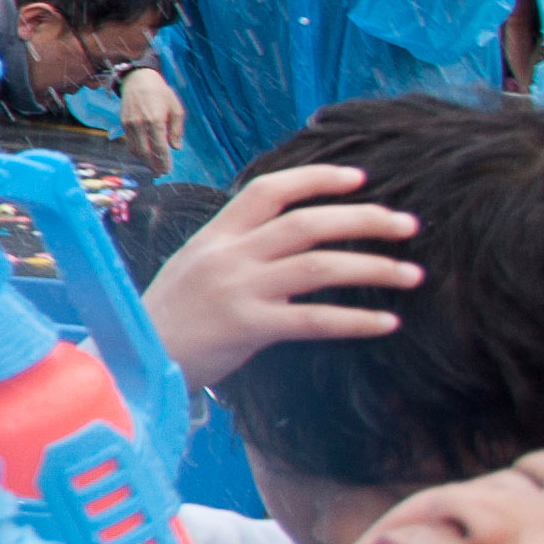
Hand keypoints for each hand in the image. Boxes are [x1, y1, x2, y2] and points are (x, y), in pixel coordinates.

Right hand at [116, 64, 185, 174]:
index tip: (167, 170)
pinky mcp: (124, 124)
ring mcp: (130, 125)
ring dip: (144, 161)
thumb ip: (176, 129)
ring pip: (136, 150)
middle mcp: (141, 124)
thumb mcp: (175, 108)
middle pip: (146, 152)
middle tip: (160, 172)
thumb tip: (176, 147)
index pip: (159, 147)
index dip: (163, 161)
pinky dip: (137, 152)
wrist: (138, 80)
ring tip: (152, 167)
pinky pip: (129, 143)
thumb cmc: (161, 93)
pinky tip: (144, 156)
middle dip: (153, 165)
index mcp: (156, 120)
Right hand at [137, 163, 419, 390]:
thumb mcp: (193, 270)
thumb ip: (235, 251)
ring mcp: (237, 290)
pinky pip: (314, 320)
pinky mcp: (247, 328)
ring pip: (320, 266)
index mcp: (215, 236)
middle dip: (366, 219)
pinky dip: (357, 321)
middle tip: (409, 225)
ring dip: (375, 267)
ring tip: (413, 275)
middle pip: (308, 223)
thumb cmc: (167, 321)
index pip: (270, 190)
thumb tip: (287, 241)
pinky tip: (388, 323)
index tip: (361, 179)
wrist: (130, 365)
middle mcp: (228, 256)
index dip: (318, 179)